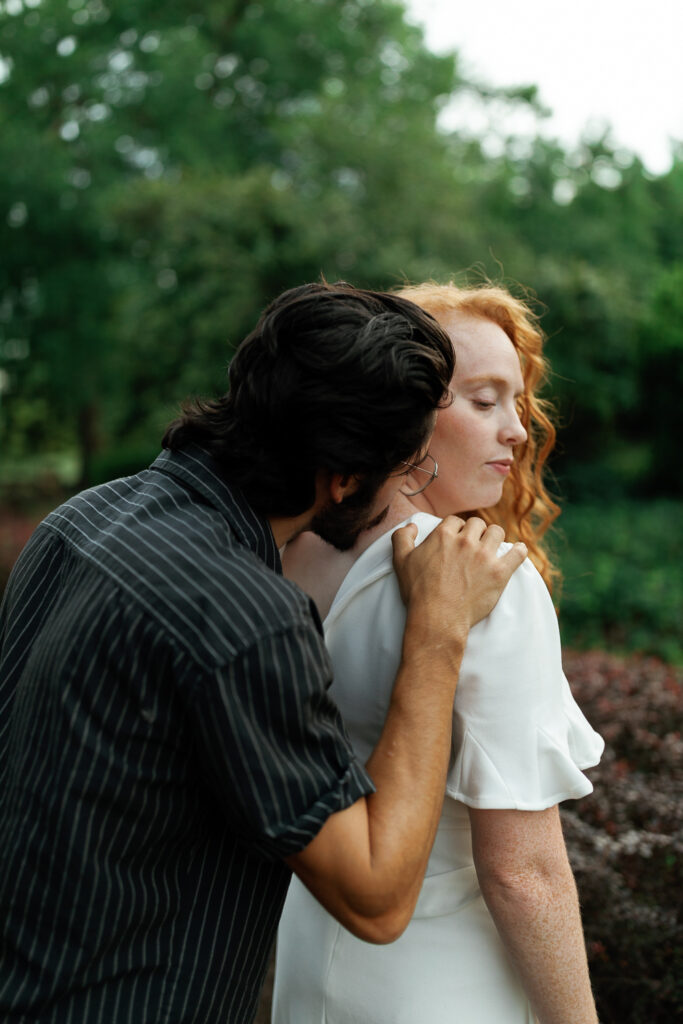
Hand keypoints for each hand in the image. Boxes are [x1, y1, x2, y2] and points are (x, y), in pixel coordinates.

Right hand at [392, 516, 526, 644]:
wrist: (437, 618)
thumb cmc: (418, 592)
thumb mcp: (400, 561)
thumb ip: (402, 537)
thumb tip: (411, 525)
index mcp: (443, 535)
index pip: (456, 521)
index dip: (457, 529)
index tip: (458, 538)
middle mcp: (466, 541)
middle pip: (478, 524)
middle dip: (476, 532)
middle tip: (474, 544)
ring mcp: (485, 556)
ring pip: (497, 532)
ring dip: (494, 538)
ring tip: (492, 547)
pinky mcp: (500, 573)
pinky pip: (517, 554)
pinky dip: (519, 551)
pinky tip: (518, 551)